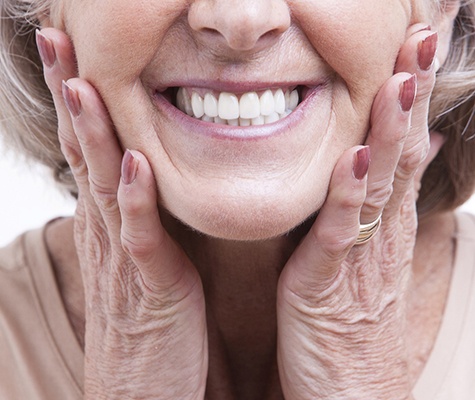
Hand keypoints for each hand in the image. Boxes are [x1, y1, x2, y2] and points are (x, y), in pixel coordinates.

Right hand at [36, 28, 206, 398]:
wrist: (141, 390)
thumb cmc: (148, 321)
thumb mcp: (141, 257)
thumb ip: (140, 216)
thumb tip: (142, 175)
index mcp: (110, 223)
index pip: (88, 149)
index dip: (78, 99)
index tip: (73, 51)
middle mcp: (108, 232)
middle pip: (84, 153)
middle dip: (71, 95)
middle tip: (58, 40)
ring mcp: (124, 259)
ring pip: (103, 185)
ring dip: (92, 134)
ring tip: (82, 83)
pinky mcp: (150, 288)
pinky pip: (140, 238)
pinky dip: (135, 200)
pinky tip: (134, 163)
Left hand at [277, 26, 441, 398]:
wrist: (347, 396)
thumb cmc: (352, 326)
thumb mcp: (370, 261)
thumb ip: (380, 209)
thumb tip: (403, 159)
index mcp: (382, 226)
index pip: (401, 150)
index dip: (409, 100)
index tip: (415, 50)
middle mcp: (379, 235)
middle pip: (399, 155)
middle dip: (409, 97)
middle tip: (421, 39)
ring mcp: (358, 258)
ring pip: (379, 185)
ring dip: (391, 132)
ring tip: (401, 80)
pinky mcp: (328, 285)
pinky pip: (340, 233)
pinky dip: (349, 195)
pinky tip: (356, 158)